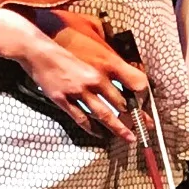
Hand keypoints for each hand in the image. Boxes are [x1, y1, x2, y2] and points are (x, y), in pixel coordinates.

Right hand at [9, 13, 146, 139]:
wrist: (39, 51)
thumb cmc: (66, 51)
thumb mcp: (92, 54)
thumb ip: (108, 68)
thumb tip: (125, 80)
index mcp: (103, 66)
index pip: (131, 85)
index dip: (142, 97)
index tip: (149, 106)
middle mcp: (94, 80)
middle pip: (120, 103)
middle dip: (135, 118)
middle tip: (144, 127)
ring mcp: (78, 92)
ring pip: (104, 114)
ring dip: (118, 128)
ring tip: (128, 137)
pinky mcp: (63, 100)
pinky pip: (81, 118)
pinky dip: (92, 128)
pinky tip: (100, 134)